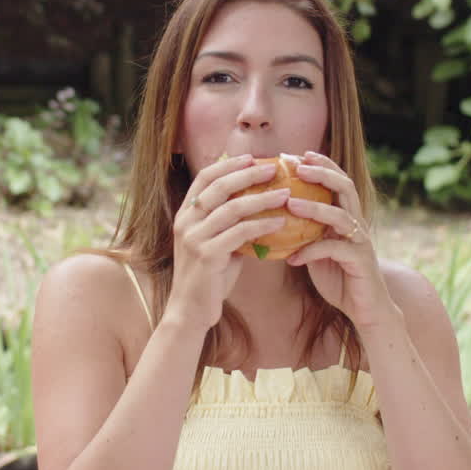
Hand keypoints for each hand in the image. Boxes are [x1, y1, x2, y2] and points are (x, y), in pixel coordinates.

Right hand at [168, 154, 290, 331]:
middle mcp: (186, 222)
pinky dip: (262, 225)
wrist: (189, 311)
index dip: (227, 165)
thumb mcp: (215, 244)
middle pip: (218, 187)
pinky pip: (239, 233)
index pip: (204, 178)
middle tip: (273, 168)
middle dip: (248, 174)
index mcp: (185, 215)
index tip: (251, 158)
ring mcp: (194, 238)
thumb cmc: (208, 278)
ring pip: (231, 208)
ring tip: (285, 194)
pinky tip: (280, 223)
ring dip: (262, 198)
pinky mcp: (206, 255)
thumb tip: (260, 207)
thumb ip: (230, 225)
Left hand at [284, 151, 396, 327]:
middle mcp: (357, 224)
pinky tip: (292, 258)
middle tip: (298, 167)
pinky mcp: (360, 262)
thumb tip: (271, 219)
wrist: (365, 309)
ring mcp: (360, 242)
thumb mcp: (317, 251)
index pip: (339, 182)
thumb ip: (303, 233)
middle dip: (323, 174)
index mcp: (347, 217)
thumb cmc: (339, 277)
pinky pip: (335, 250)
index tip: (299, 154)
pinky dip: (311, 252)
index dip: (323, 165)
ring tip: (290, 204)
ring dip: (315, 208)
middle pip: (346, 188)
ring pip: (341, 216)